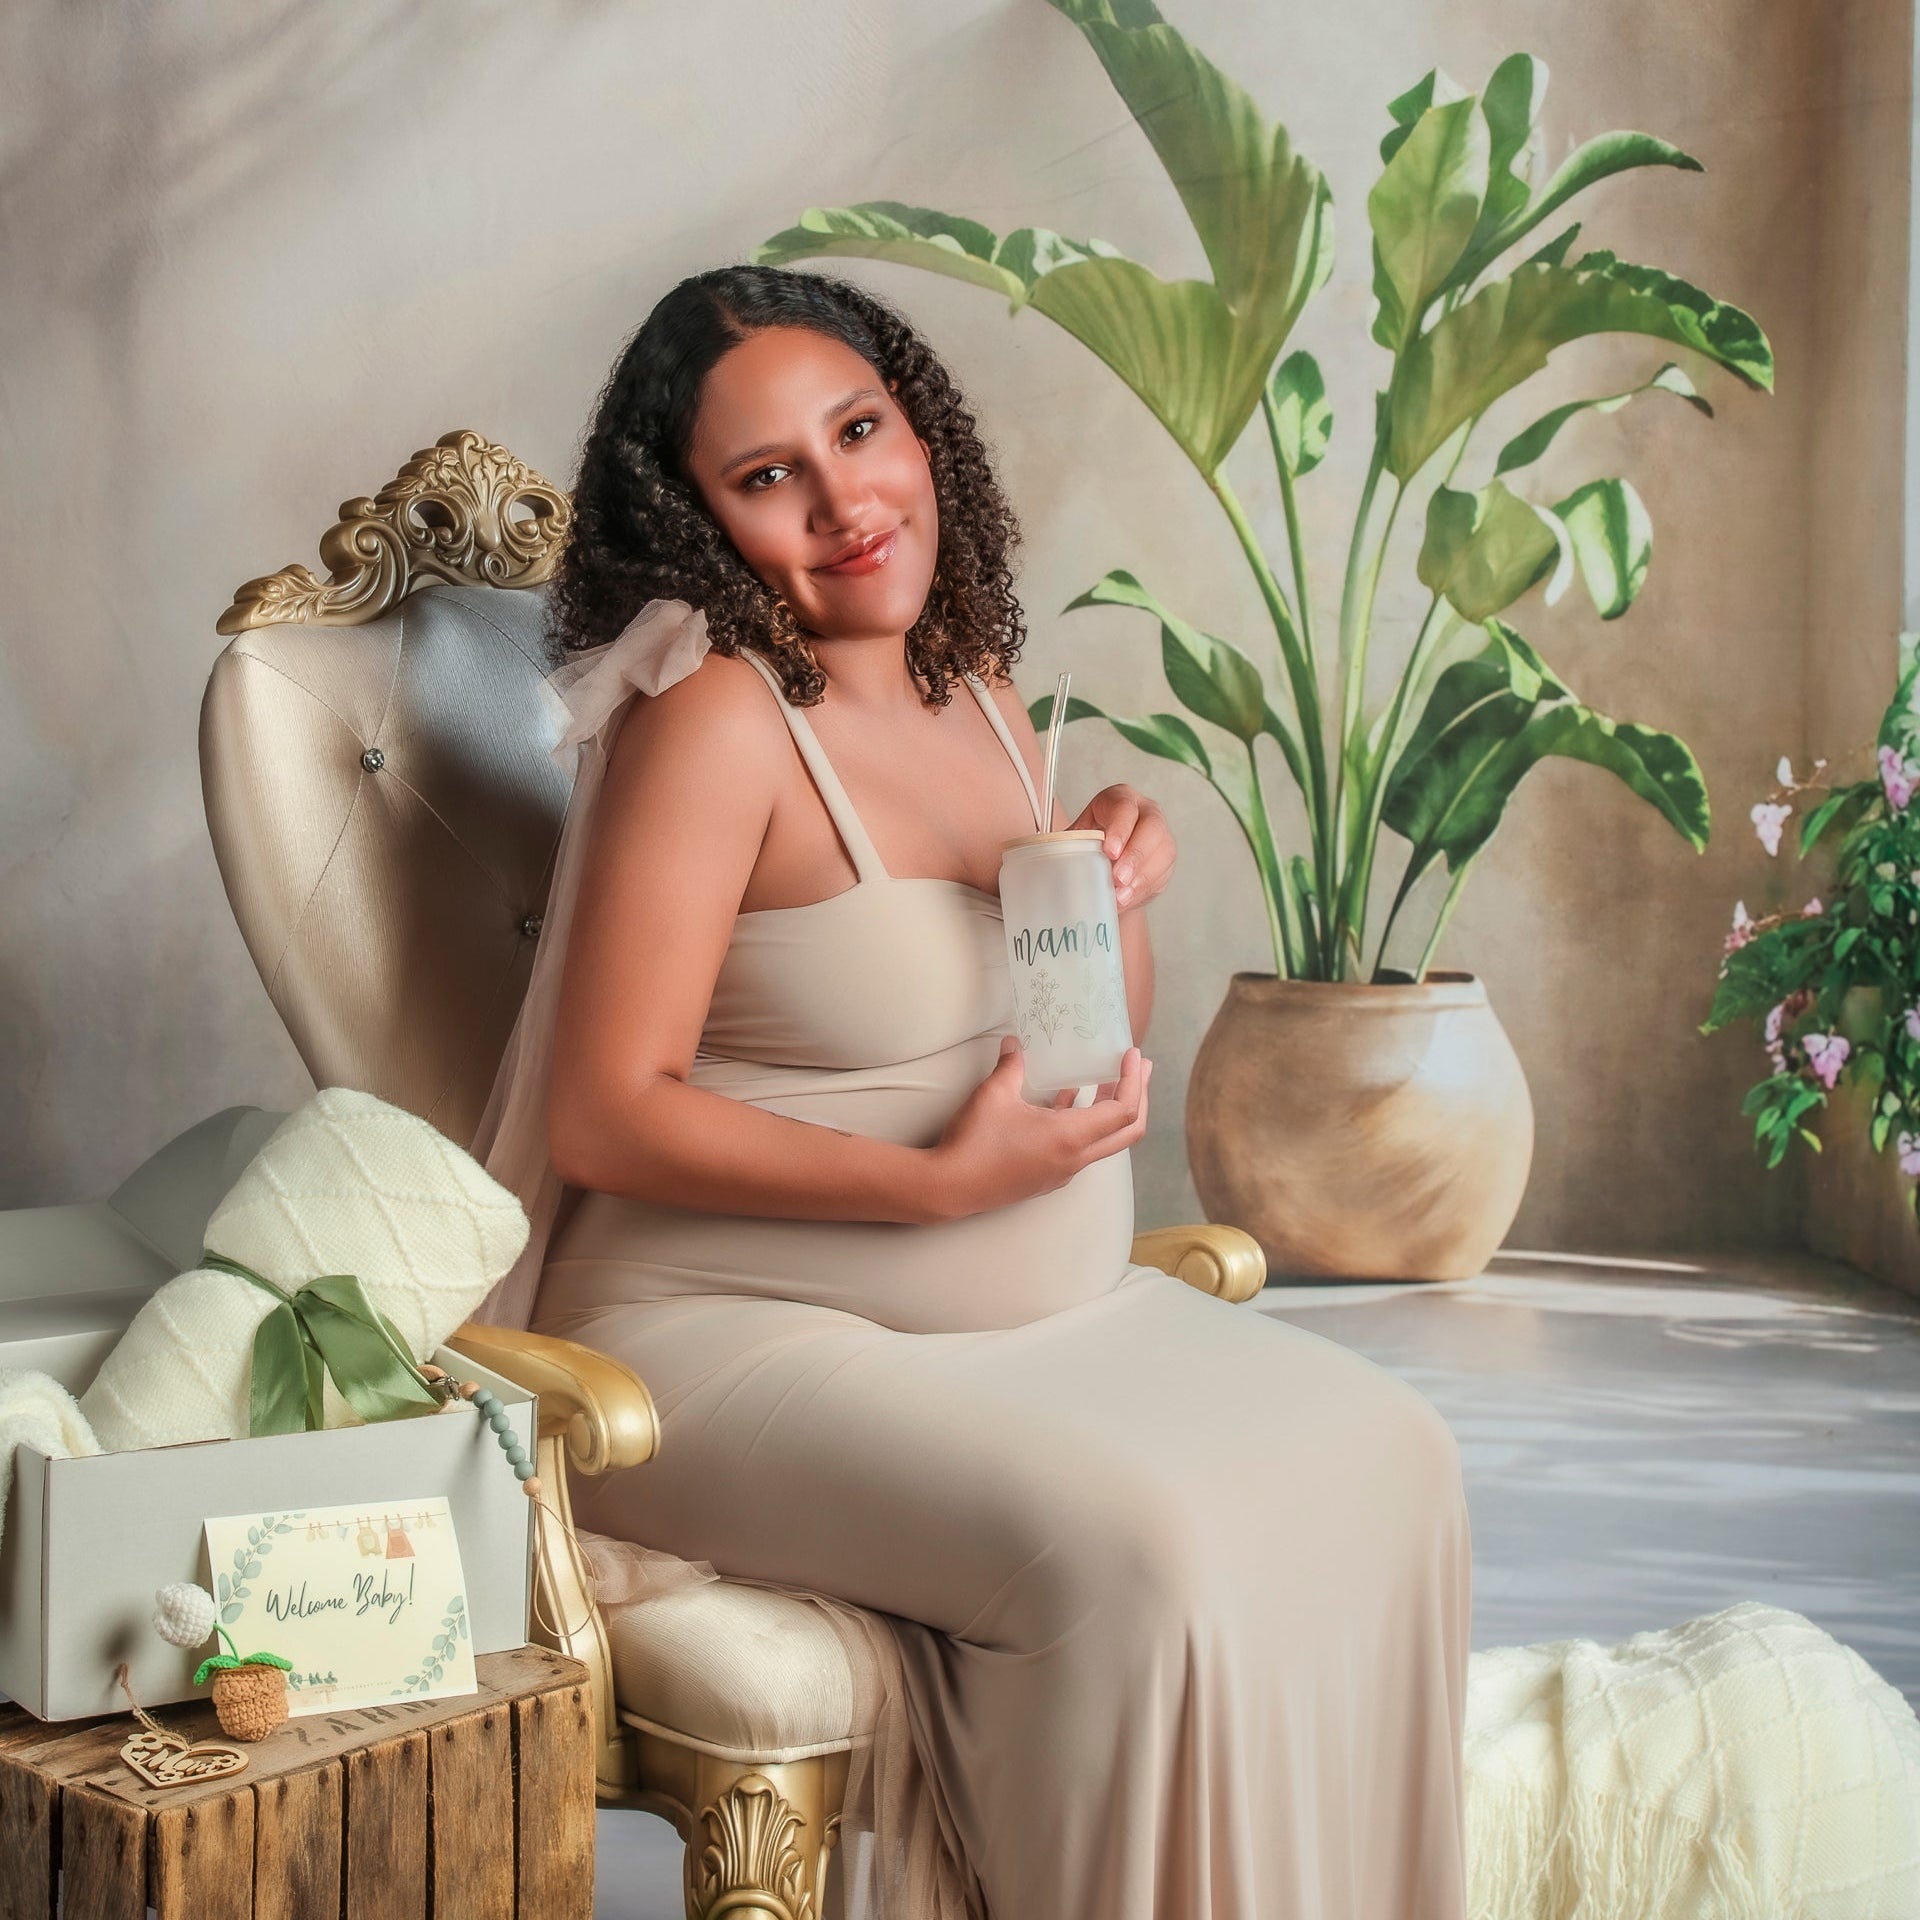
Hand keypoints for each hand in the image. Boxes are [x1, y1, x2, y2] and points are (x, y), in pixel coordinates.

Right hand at [925, 1037, 1151, 1220]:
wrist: (950, 1187)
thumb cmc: (974, 1142)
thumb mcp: (994, 1094)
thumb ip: (1011, 1065)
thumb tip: (1013, 1042)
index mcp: (1070, 1138)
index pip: (1123, 1111)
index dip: (1133, 1080)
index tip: (1131, 1055)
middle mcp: (1074, 1160)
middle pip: (1128, 1131)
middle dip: (1139, 1096)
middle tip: (1141, 1067)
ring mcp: (1062, 1172)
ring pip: (1104, 1141)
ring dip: (1112, 1110)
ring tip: (1109, 1080)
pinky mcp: (1047, 1176)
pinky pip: (1080, 1148)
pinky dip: (1085, 1122)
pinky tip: (1067, 1100)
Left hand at [1068, 785, 1174, 911]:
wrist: (1105, 863)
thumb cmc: (1089, 845)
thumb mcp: (1075, 838)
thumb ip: (1066, 845)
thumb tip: (1046, 863)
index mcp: (1119, 799)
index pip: (1124, 807)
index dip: (1119, 829)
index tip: (1110, 851)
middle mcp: (1145, 812)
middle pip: (1151, 827)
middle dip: (1135, 855)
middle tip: (1117, 878)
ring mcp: (1160, 836)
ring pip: (1162, 852)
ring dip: (1140, 877)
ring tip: (1120, 895)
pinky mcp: (1165, 861)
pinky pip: (1161, 875)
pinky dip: (1142, 890)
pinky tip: (1126, 899)